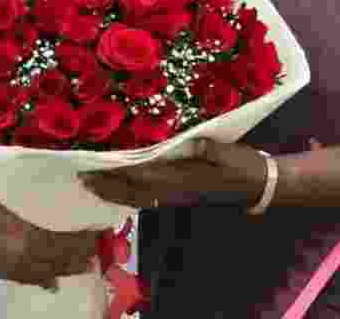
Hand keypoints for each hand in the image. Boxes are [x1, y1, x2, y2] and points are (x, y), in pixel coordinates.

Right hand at [0, 189, 99, 289]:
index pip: (66, 242)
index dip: (83, 238)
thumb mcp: (13, 205)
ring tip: (83, 263)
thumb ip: (35, 219)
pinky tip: (52, 283)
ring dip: (67, 268)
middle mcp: (27, 257)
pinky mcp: (2, 271)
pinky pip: (29, 279)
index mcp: (31, 236)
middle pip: (61, 259)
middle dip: (81, 255)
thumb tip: (56, 227)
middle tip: (96, 248)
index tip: (98, 231)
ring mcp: (14, 267)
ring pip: (49, 272)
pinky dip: (43, 280)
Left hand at [79, 138, 268, 209]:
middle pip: (134, 192)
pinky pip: (148, 198)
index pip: (144, 177)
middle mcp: (176, 191)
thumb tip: (196, 140)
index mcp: (185, 178)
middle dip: (108, 187)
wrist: (258, 184)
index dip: (119, 174)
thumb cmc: (243, 165)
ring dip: (114, 193)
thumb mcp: (230, 152)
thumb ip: (212, 147)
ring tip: (92, 186)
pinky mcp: (179, 196)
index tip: (97, 168)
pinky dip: (129, 195)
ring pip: (139, 198)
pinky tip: (118, 190)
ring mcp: (177, 196)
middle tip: (82, 179)